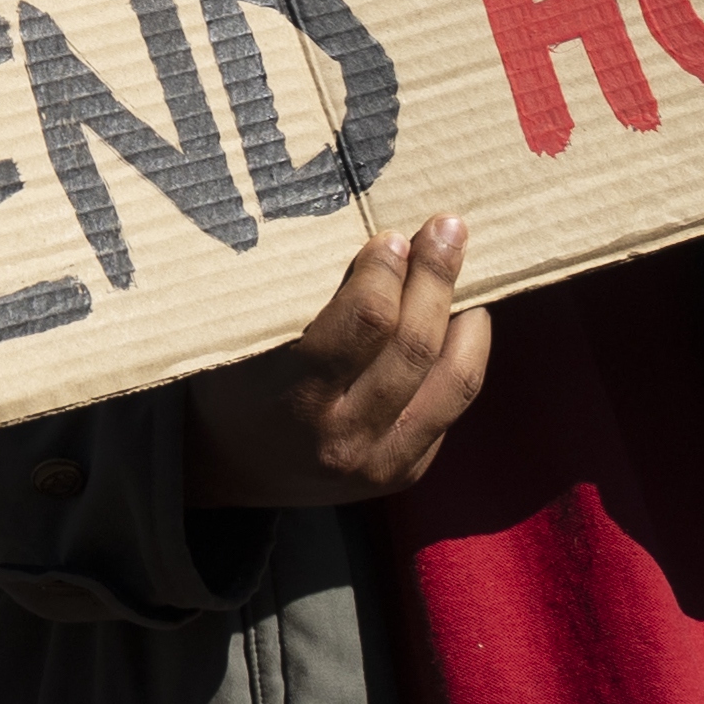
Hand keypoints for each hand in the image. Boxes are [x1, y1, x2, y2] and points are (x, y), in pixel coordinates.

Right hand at [179, 219, 492, 506]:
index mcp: (296, 401)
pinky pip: (453, 404)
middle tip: (446, 230)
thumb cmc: (234, 387)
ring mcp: (382, 462)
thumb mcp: (247, 344)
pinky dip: (464, 356)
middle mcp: (344, 439)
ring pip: (453, 379)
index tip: (393, 238)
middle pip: (414, 347)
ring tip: (469, 276)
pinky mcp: (407, 472)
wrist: (234, 470)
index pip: (363, 325)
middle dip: (436, 279)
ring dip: (467, 317)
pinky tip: (461, 323)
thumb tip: (372, 240)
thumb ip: (303, 302)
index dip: (386, 274)